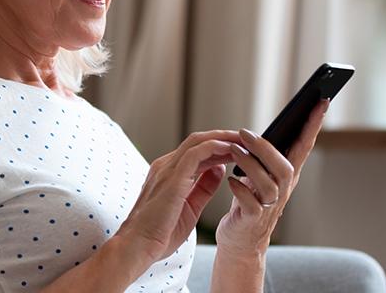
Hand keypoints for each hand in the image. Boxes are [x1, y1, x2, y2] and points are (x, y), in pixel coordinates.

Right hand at [114, 129, 248, 263]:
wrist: (138, 246)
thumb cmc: (159, 234)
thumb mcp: (190, 207)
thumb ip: (203, 187)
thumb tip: (220, 170)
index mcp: (169, 173)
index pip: (197, 151)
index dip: (220, 148)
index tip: (241, 150)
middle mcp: (166, 166)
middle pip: (199, 141)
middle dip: (224, 138)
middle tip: (247, 140)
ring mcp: (167, 169)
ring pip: (198, 142)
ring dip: (223, 139)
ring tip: (244, 141)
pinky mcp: (172, 176)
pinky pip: (196, 153)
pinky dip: (215, 147)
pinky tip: (231, 150)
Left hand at [214, 98, 329, 257]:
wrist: (240, 240)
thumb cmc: (249, 203)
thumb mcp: (258, 175)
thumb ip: (261, 157)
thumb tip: (254, 133)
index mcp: (285, 175)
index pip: (304, 146)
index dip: (313, 125)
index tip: (322, 100)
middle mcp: (282, 190)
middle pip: (286, 167)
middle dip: (266, 148)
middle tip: (245, 132)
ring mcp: (269, 206)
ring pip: (268, 184)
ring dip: (249, 164)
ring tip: (232, 151)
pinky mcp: (253, 219)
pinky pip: (250, 203)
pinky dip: (239, 189)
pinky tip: (230, 180)